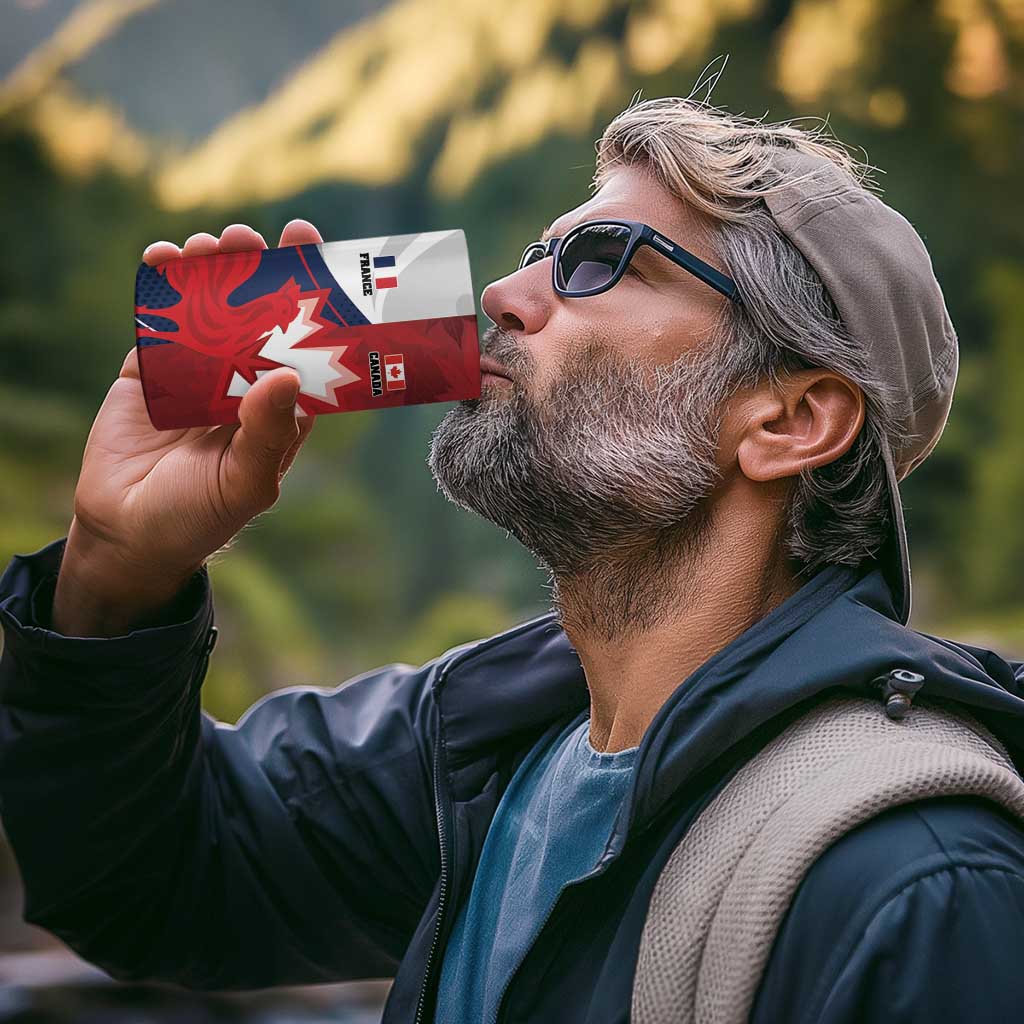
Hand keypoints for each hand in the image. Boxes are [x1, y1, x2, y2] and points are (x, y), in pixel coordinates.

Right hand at [52, 220, 321, 635]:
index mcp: (280, 406)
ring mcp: (197, 372)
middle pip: (257, 313)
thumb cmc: (200, 516)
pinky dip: (159, 286)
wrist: (127, 533)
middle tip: (251, 238)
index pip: (305, 343)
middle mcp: (244, 381)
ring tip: (208, 245)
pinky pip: (158, 320)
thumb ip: (267, 433)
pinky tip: (162, 258)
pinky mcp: (151, 369)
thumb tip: (285, 375)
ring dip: (210, 270)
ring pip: (209, 308)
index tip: (312, 251)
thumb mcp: (245, 483)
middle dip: (256, 270)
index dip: (311, 297)